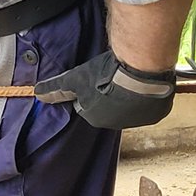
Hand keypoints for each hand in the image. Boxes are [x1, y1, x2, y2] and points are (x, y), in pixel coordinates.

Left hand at [34, 50, 175, 129]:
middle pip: (109, 107)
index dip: (91, 91)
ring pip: (130, 107)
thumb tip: (37, 94)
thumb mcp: (75, 79)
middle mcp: (117, 124)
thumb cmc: (105, 76)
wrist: (140, 71)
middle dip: (110, 94)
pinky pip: (150, 105)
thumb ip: (56, 88)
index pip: (88, 106)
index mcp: (95, 118)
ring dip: (129, 95)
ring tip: (130, 78)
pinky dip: (147, 95)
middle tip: (113, 77)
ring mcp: (139, 120)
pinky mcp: (157, 113)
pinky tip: (144, 83)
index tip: (97, 80)